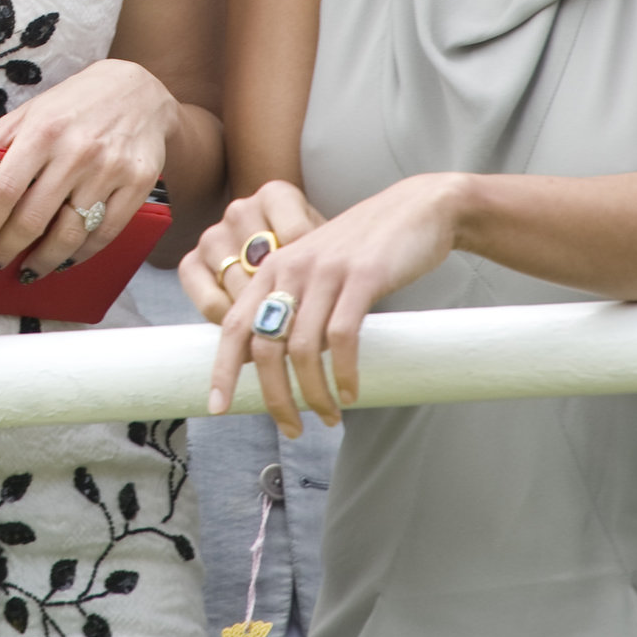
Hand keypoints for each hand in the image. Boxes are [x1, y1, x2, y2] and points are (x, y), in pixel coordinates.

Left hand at [0, 59, 175, 279]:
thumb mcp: (28, 114)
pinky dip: (81, 255)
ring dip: (42, 262)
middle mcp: (77, 151)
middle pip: (32, 221)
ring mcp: (111, 170)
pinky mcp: (138, 185)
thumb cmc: (75, 104)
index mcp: (44, 132)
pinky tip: (65, 259)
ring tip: (27, 270)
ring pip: (69, 235)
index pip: (3, 191)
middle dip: (6, 250)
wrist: (139, 90)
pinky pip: (104, 233)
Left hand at [198, 174, 464, 435]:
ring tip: (328, 416)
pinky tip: (350, 392)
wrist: (419, 208)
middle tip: (291, 428)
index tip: (217, 407)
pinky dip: (344, 372)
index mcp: (275, 266)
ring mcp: (327, 270)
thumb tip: (275, 359)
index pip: (233, 324)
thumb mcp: (317, 265)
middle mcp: (292, 266)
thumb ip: (294, 300)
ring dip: (313, 393)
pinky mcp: (363, 276)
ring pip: (304, 348)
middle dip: (275, 396)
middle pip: (266, 345)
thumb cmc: (367, 245)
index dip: (222, 369)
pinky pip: (342, 336)